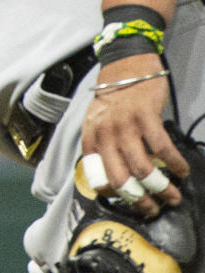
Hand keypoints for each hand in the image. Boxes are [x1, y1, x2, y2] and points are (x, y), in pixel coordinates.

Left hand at [81, 55, 188, 216]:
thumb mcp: (98, 122)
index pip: (98, 178)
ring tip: (173, 196)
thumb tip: (117, 176)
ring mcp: (125, 126)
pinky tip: (182, 170)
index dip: (117, 196)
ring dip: (162, 188)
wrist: (125, 63)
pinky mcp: (145, 116)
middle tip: (154, 209)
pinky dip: (175, 164)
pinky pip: (162, 148)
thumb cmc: (114, 95)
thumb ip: (104, 146)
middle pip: (121, 180)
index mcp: (91, 139)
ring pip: (143, 169)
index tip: (131, 202)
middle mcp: (105, 135)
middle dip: (140, 200)